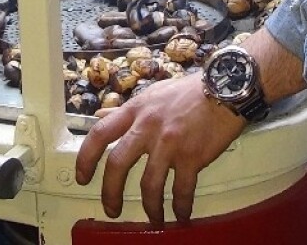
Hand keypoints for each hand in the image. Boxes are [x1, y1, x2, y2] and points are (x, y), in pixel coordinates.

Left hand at [75, 72, 245, 223]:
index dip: (86, 158)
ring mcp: (169, 142)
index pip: (99, 134)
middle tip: (111, 208)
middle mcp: (147, 126)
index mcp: (135, 111)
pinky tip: (181, 214)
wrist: (223, 88)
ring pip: (149, 184)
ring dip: (149, 208)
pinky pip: (181, 190)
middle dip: (111, 193)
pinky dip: (180, 207)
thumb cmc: (187, 92)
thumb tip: (101, 115)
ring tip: (153, 218)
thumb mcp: (150, 95)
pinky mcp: (192, 156)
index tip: (82, 177)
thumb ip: (125, 110)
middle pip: (117, 164)